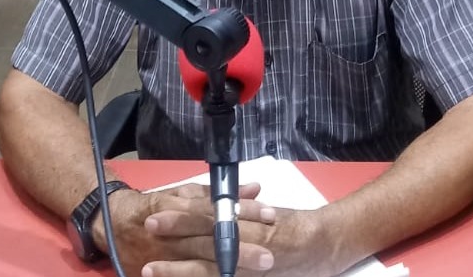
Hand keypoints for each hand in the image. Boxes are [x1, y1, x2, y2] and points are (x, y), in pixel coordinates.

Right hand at [96, 182, 275, 276]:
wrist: (110, 222)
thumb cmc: (152, 206)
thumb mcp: (181, 194)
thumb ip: (216, 194)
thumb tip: (254, 188)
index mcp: (177, 207)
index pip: (214, 210)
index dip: (241, 213)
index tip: (270, 215)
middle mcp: (171, 233)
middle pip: (210, 241)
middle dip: (239, 248)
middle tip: (269, 254)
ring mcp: (166, 256)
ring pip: (201, 263)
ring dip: (229, 268)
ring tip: (258, 271)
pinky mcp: (159, 273)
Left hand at [143, 203, 345, 276]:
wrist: (328, 246)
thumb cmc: (295, 226)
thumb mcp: (266, 212)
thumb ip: (239, 209)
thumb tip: (209, 202)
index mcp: (249, 221)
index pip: (210, 216)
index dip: (181, 216)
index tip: (154, 214)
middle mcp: (249, 244)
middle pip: (206, 242)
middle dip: (175, 240)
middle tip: (145, 235)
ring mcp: (250, 267)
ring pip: (211, 269)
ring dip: (179, 270)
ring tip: (150, 269)